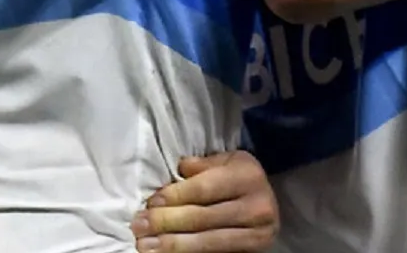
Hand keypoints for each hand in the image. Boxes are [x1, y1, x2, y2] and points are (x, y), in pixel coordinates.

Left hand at [131, 151, 278, 251]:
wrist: (268, 203)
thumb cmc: (238, 178)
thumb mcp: (225, 162)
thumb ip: (200, 166)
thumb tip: (175, 173)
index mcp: (248, 176)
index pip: (203, 189)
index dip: (174, 197)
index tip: (149, 203)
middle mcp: (258, 206)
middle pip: (202, 218)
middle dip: (166, 223)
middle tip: (139, 226)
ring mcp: (258, 234)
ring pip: (208, 242)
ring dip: (173, 245)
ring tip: (145, 246)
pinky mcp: (253, 252)